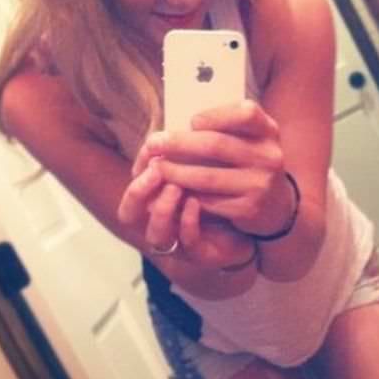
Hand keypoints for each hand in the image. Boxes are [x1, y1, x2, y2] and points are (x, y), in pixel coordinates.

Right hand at [118, 156, 255, 270]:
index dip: (135, 172)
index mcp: (153, 205)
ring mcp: (178, 243)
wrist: (249, 227)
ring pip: (156, 234)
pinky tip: (195, 202)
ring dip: (162, 209)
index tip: (150, 150)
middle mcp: (159, 225)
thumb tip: (180, 125)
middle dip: (138, 192)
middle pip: (129, 215)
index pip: (130, 193)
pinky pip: (188, 243)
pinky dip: (188, 222)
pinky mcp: (201, 253)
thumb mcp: (199, 171)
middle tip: (156, 169)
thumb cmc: (219, 195)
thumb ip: (185, 157)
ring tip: (175, 187)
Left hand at [141, 100, 295, 236]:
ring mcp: (260, 184)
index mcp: (268, 131)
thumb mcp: (250, 139)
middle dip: (179, 143)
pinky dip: (186, 193)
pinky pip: (209, 200)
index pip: (246, 113)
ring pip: (207, 176)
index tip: (192, 121)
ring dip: (175, 171)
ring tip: (156, 166)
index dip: (216, 115)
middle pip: (217, 145)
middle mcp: (269, 156)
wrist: (276, 204)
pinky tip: (171, 188)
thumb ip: (226, 127)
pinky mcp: (248, 208)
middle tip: (154, 142)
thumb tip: (179, 121)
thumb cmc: (250, 162)